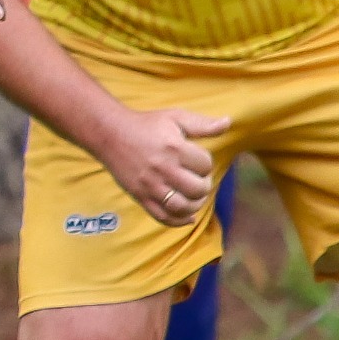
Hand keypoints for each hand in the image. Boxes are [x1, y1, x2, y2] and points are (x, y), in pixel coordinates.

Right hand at [99, 107, 228, 226]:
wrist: (110, 134)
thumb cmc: (145, 124)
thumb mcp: (175, 118)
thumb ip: (203, 124)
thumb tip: (228, 123)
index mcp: (174, 148)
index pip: (205, 165)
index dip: (206, 163)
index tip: (197, 159)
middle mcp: (163, 169)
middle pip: (197, 189)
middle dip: (204, 185)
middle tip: (198, 179)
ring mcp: (150, 185)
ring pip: (182, 206)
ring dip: (195, 205)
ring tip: (194, 196)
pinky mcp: (140, 196)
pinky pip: (162, 216)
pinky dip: (178, 221)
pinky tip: (187, 217)